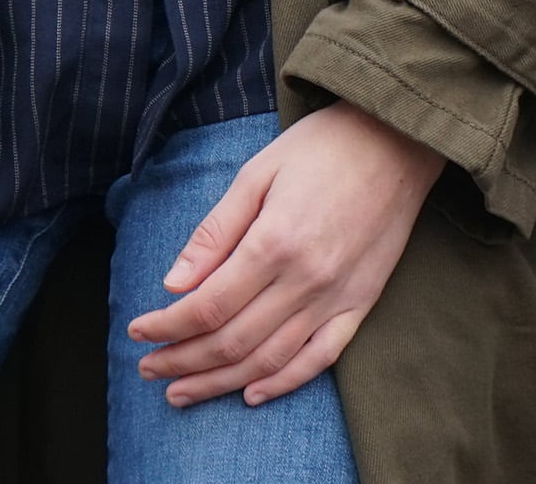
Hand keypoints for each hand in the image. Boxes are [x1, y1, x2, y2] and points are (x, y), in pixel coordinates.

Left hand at [125, 104, 442, 408]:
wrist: (397, 142)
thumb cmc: (321, 148)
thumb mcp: (257, 173)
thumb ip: (215, 232)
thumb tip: (173, 283)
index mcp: (273, 243)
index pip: (208, 305)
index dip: (167, 326)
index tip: (137, 331)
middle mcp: (305, 280)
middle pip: (232, 340)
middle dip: (182, 360)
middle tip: (148, 369)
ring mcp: (336, 298)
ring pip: (269, 359)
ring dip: (220, 382)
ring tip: (182, 392)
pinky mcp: (361, 304)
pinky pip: (320, 358)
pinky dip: (283, 382)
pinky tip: (251, 393)